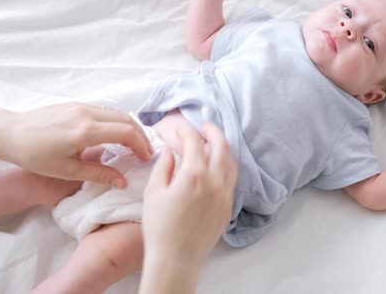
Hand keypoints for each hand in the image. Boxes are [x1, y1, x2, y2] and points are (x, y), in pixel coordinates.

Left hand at [3, 102, 152, 186]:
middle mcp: (87, 114)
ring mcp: (82, 106)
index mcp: (86, 131)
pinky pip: (105, 110)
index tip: (145, 158)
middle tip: (145, 152)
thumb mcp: (67, 170)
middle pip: (126, 119)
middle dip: (140, 135)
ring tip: (133, 144)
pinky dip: (117, 121)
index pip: (126, 132)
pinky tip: (114, 134)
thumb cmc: (34, 155)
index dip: (141, 145)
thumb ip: (98, 174)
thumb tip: (123, 181)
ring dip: (130, 127)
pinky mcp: (76, 104)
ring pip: (117, 112)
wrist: (9, 133)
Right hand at [142, 123, 236, 268]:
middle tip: (206, 126)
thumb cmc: (160, 228)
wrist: (176, 259)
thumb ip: (163, 167)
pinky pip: (232, 180)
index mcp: (194, 175)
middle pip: (222, 147)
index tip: (182, 127)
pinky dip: (226, 167)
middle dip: (214, 132)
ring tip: (214, 144)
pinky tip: (218, 168)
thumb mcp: (153, 193)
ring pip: (231, 163)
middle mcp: (215, 182)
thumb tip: (171, 153)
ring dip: (223, 149)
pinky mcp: (228, 208)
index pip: (195, 142)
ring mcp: (225, 195)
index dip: (187, 130)